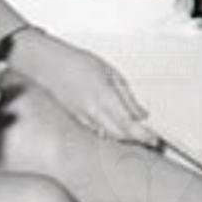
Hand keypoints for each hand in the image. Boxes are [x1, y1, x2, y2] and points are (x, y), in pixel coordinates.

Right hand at [18, 30, 156, 145]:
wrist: (46, 63)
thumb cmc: (75, 62)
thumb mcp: (109, 71)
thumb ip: (126, 95)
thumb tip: (141, 113)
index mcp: (104, 98)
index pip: (129, 125)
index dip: (144, 135)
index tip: (154, 138)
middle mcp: (93, 113)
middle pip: (121, 136)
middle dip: (136, 139)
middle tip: (149, 138)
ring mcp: (83, 119)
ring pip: (109, 137)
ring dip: (123, 138)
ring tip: (134, 134)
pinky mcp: (76, 120)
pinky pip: (96, 132)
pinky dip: (108, 134)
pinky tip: (114, 129)